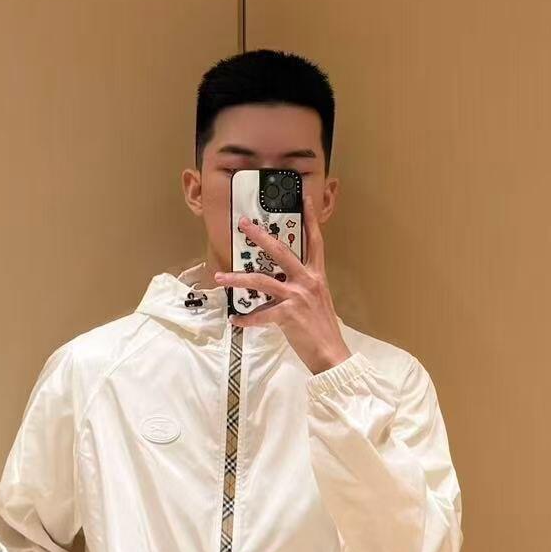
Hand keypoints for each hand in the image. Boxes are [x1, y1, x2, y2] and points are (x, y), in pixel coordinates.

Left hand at [213, 191, 351, 375]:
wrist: (331, 353)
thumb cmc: (323, 329)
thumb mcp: (318, 301)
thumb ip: (303, 287)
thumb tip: (284, 284)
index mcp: (316, 276)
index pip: (315, 241)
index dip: (310, 218)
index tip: (305, 198)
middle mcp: (307, 281)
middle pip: (280, 251)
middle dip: (260, 236)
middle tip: (243, 224)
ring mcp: (297, 297)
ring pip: (262, 281)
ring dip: (237, 279)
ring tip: (220, 278)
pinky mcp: (288, 315)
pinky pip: (260, 315)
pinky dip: (246, 319)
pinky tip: (236, 320)